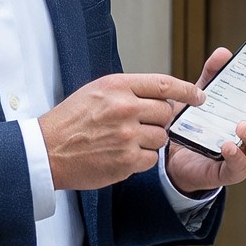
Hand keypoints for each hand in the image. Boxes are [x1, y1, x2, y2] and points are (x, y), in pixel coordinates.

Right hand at [40, 72, 206, 191]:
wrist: (46, 151)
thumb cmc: (70, 121)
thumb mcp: (96, 92)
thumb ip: (128, 91)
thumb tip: (160, 95)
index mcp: (117, 86)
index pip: (164, 84)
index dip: (187, 90)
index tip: (199, 96)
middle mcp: (124, 108)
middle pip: (166, 113)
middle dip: (160, 120)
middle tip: (143, 125)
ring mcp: (126, 135)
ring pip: (161, 138)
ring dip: (149, 141)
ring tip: (124, 141)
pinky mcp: (126, 160)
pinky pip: (151, 159)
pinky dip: (141, 159)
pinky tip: (121, 155)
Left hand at [162, 47, 245, 194]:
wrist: (173, 153)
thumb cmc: (198, 122)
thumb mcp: (203, 93)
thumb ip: (213, 74)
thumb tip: (224, 54)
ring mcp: (245, 154)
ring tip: (242, 125)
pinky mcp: (228, 171)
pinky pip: (239, 168)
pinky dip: (236, 157)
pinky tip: (227, 146)